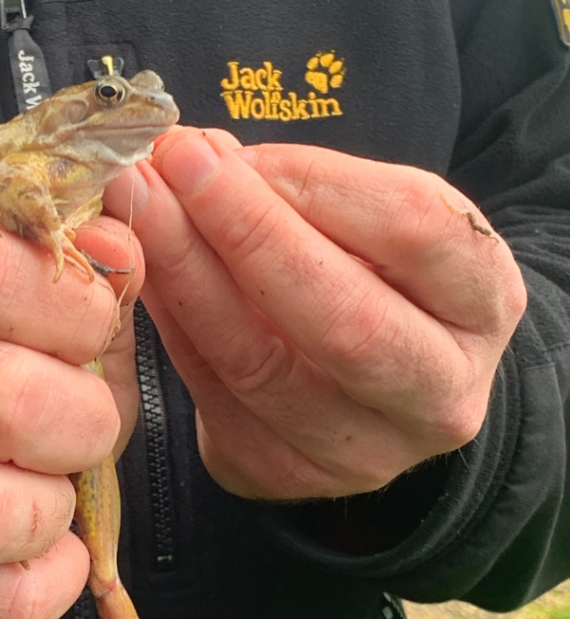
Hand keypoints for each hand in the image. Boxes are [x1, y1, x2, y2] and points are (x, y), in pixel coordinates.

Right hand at [0, 207, 142, 618]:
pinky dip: (48, 582)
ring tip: (43, 491)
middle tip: (77, 429)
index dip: (64, 302)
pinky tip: (29, 550)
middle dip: (86, 424)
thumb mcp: (49, 323)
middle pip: (9, 401)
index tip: (89, 329)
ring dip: (56, 510)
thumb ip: (90, 280)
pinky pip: (0, 600)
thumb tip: (119, 243)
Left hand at [104, 127, 526, 500]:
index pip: (413, 230)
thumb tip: (198, 157)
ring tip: (135, 208)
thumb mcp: (367, 211)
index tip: (218, 146)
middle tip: (166, 170)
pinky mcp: (286, 472)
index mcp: (482, 302)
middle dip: (242, 232)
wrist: (378, 365)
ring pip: (260, 366)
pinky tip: (140, 269)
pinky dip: (169, 324)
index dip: (308, 181)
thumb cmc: (372, 265)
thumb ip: (300, 183)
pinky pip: (212, 396)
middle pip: (343, 319)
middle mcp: (439, 393)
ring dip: (183, 275)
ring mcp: (364, 450)